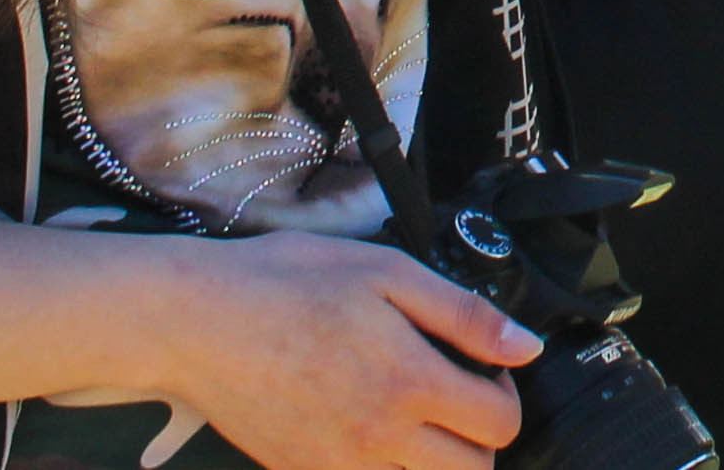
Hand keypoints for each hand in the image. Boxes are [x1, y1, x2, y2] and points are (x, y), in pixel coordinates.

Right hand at [144, 231, 535, 469]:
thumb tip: (525, 346)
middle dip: (481, 439)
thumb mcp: (387, 272)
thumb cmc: (288, 284)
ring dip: (436, 461)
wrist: (198, 322)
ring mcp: (340, 465)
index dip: (505, 393)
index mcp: (410, 382)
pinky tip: (371, 430)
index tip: (482, 368)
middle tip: (456, 397)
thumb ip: (465, 315)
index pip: (499, 424)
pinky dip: (386, 469)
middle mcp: (380, 437)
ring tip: (416, 415)